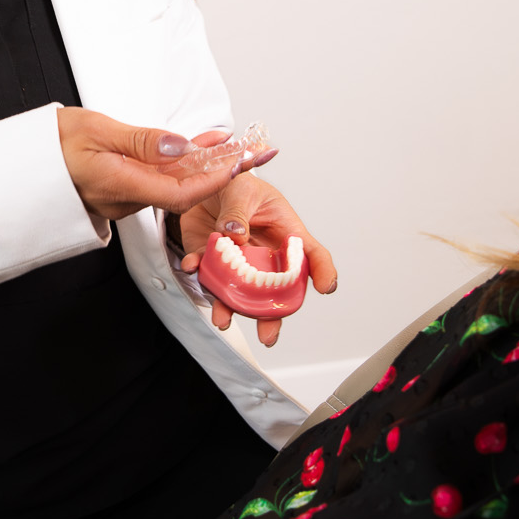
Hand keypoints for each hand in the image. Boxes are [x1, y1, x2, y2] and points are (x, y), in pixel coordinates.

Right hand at [57, 108, 253, 221]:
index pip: (180, 193)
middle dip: (219, 171)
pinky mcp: (121, 189)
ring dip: (202, 164)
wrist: (22, 165)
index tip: (238, 163)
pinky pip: (157, 180)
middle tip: (250, 151)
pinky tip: (196, 146)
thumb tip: (181, 146)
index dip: (213, 180)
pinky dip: (180, 164)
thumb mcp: (96, 130)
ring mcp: (123, 197)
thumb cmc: (50, 147)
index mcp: (120, 186)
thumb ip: (141, 140)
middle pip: (183, 190)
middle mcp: (125, 200)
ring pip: (172, 183)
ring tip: (229, 142)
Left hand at [179, 173, 337, 346]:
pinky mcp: (210, 259)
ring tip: (222, 320)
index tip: (326, 287)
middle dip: (272, 315)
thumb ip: (238, 211)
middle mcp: (264, 254)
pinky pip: (205, 272)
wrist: (202, 182)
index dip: (323, 271)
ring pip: (239, 291)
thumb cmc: (236, 183)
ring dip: (229, 306)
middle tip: (268, 335)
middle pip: (275, 289)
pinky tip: (192, 266)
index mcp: (285, 233)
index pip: (311, 254)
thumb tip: (235, 234)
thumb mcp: (242, 187)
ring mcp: (238, 261)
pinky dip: (198, 272)